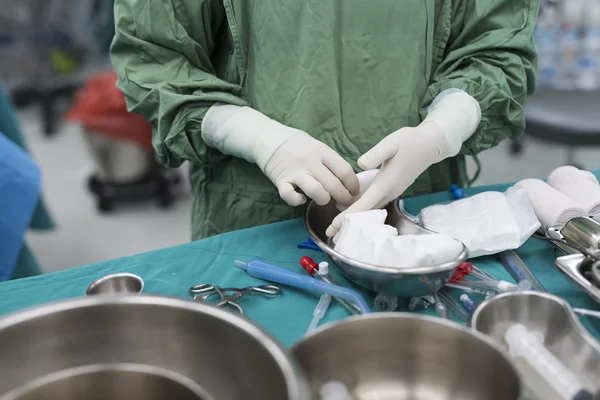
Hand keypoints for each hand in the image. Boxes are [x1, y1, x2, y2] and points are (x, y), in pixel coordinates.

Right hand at [201, 104, 358, 206]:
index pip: (345, 170)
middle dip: (344, 198)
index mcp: (322, 151)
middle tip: (345, 203)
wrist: (269, 139)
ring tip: (324, 199)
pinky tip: (301, 198)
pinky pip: (290, 196)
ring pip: (317, 192)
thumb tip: (348, 180)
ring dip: (324, 200)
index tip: (354, 192)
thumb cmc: (298, 145)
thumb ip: (330, 161)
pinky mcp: (281, 181)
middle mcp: (310, 162)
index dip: (353, 185)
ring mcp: (295, 172)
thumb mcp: (317, 146)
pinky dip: (297, 201)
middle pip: (334, 185)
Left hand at [326, 121, 446, 236]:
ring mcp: (391, 192)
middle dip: (348, 223)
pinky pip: (375, 204)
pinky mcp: (392, 189)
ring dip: (355, 219)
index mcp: (385, 184)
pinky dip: (362, 210)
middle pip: (366, 212)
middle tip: (330, 233)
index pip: (364, 205)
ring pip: (371, 210)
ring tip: (337, 226)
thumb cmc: (409, 142)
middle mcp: (389, 192)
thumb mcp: (391, 143)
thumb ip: (376, 154)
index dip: (348, 216)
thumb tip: (361, 164)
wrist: (429, 145)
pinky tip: (352, 210)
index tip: (334, 226)